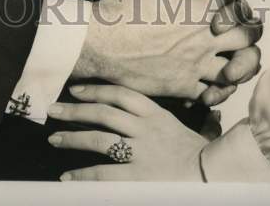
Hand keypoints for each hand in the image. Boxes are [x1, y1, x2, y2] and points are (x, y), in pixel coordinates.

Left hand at [48, 84, 207, 181]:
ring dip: (73, 138)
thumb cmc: (209, 159)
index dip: (96, 90)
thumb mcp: (198, 133)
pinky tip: (67, 178)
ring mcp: (140, 152)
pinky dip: (82, 175)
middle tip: (54, 110)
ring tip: (54, 138)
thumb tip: (210, 114)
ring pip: (99, 139)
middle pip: (104, 113)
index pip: (121, 94)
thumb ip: (191, 123)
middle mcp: (145, 129)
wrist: (216, 178)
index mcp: (158, 115)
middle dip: (75, 110)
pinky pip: (103, 173)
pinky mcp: (138, 176)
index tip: (76, 90)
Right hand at [71, 0, 261, 100]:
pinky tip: (218, 77)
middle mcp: (203, 41)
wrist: (99, 43)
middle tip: (240, 17)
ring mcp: (194, 67)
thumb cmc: (123, 4)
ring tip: (238, 51)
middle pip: (248, 35)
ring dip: (244, 58)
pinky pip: (215, 93)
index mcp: (198, 11)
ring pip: (239, 69)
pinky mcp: (182, 86)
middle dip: (250, 22)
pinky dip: (222, 87)